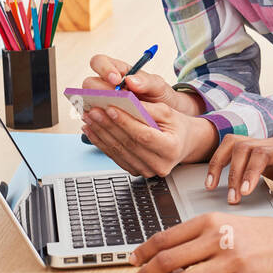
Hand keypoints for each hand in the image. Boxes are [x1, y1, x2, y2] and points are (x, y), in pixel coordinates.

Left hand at [82, 99, 217, 175]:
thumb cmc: (177, 126)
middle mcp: (159, 164)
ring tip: (89, 118)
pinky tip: (91, 130)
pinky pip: (114, 157)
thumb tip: (124, 101)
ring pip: (118, 151)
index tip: (110, 108)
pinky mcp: (135, 171)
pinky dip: (100, 142)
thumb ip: (147, 108)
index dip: (125, 122)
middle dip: (108, 126)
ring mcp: (146, 171)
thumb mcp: (168, 112)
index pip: (144, 135)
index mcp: (171, 148)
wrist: (183, 143)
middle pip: (128, 144)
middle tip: (93, 110)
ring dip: (100, 133)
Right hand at [83, 53, 202, 115]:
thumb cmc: (161, 96)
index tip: (116, 80)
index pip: (99, 62)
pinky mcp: (103, 119)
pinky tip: (107, 127)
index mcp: (117, 71)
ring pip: (87, 102)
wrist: (169, 116)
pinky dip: (98, 123)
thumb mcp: (159, 86)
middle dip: (98, 91)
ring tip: (109, 115)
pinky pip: (93, 120)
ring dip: (96, 108)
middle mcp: (106, 86)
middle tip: (112, 100)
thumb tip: (130, 80)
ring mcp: (103, 102)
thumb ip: (147, 81)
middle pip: (89, 84)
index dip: (104, 69)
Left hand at [130, 211, 272, 272]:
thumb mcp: (224, 223)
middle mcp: (216, 239)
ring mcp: (228, 262)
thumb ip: (195, 236)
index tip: (133, 259)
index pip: (165, 238)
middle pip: (167, 260)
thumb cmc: (256, 234)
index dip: (143, 252)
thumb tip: (162, 253)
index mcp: (209, 221)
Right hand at [205, 134, 272, 213]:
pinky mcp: (254, 151)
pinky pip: (232, 149)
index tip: (244, 192)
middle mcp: (272, 144)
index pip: (262, 153)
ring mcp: (262, 145)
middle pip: (243, 147)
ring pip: (233, 143)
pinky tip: (214, 178)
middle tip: (232, 199)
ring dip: (219, 162)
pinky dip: (220, 161)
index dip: (250, 171)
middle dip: (233, 172)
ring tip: (210, 185)